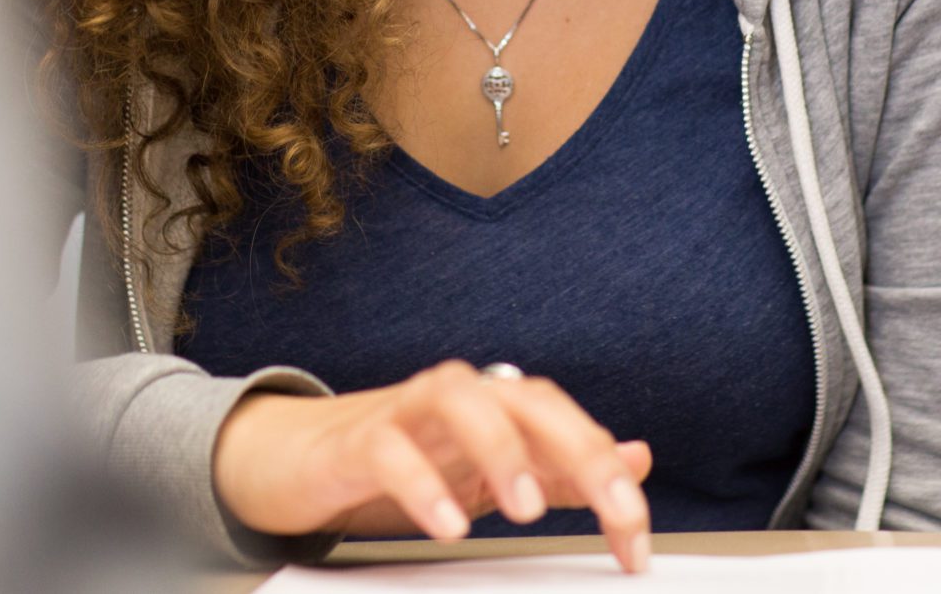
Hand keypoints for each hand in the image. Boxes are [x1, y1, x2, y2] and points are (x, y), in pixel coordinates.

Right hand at [213, 360, 654, 571]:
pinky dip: (421, 483)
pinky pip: (390, 449)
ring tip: (526, 509)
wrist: (302, 458)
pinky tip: (447, 524)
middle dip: (577, 450)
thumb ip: (562, 465)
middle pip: (527, 399)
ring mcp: (407, 412)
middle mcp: (460, 397)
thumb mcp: (493, 469)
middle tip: (613, 510)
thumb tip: (638, 458)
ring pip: (459, 396)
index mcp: (497, 406)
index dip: (610, 478)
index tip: (634, 544)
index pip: (568, 424)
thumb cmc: (406, 457)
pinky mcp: (357, 440)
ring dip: (500, 447)